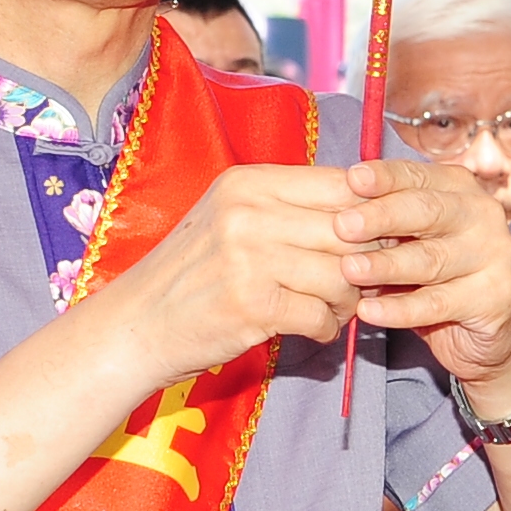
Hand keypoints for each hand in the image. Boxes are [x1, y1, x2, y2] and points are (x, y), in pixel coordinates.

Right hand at [107, 164, 367, 381]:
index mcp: (249, 182)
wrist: (136, 325)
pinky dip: (325, 328)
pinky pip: (321, 316)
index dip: (372, 214)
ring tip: (333, 308)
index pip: (341, 183)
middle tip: (362, 282)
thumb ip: (288, 209)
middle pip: (350, 230)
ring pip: (343, 274)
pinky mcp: (252, 305)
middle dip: (367, 262)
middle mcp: (249, 212)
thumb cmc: (191, 274)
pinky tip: (312, 329)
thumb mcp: (231, 219)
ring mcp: (250, 258)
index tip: (375, 239)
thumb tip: (367, 212)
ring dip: (348, 300)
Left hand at [333, 158, 510, 387]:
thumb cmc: (433, 278)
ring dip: (385, 265)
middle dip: (382, 217)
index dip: (385, 177)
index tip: (351, 179)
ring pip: (430, 259)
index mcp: (460, 189)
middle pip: (427, 211)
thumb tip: (334, 209)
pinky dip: (399, 309)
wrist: (480, 334)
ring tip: (349, 271)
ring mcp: (494, 255)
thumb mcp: (409, 242)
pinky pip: (437, 303)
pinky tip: (369, 311)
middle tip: (342, 226)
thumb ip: (383, 224)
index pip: (419, 176)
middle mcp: (482, 215)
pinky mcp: (494, 297)